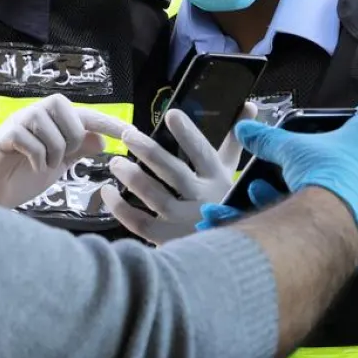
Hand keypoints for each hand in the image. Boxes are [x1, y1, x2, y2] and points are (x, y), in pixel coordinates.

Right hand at [0, 94, 127, 208]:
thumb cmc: (22, 177)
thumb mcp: (57, 164)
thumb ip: (78, 150)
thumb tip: (103, 139)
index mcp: (51, 120)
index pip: (85, 115)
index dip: (109, 122)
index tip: (132, 133)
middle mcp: (34, 115)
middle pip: (65, 110)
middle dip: (71, 137)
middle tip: (62, 158)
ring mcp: (17, 123)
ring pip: (48, 126)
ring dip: (53, 152)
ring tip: (44, 165)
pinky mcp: (3, 137)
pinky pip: (27, 139)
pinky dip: (37, 158)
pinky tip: (33, 167)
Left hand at [98, 102, 255, 244]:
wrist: (230, 252)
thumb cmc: (227, 202)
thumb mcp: (233, 171)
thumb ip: (236, 140)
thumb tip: (249, 105)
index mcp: (219, 179)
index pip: (203, 153)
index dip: (188, 134)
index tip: (171, 114)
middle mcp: (204, 199)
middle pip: (174, 173)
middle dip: (150, 151)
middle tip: (128, 135)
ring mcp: (186, 222)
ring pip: (156, 198)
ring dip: (134, 178)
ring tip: (115, 162)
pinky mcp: (170, 240)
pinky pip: (141, 224)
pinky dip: (122, 209)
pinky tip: (108, 192)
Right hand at [201, 104, 357, 262]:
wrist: (337, 222)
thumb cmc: (329, 177)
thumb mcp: (289, 148)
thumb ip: (268, 138)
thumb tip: (248, 131)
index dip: (349, 115)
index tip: (334, 119)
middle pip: (350, 152)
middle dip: (321, 156)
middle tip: (299, 159)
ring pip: (345, 182)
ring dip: (315, 183)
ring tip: (280, 187)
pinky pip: (344, 208)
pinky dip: (321, 208)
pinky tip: (294, 210)